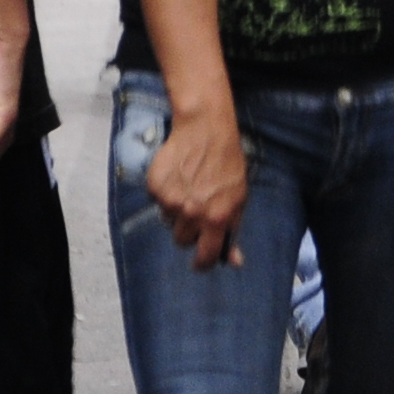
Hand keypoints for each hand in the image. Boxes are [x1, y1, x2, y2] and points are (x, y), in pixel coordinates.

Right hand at [146, 100, 249, 268]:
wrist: (205, 130)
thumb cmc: (227, 164)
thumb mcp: (238, 199)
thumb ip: (233, 230)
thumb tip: (234, 261)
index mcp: (217, 219)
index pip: (205, 256)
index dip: (202, 263)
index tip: (200, 262)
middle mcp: (192, 213)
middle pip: (182, 241)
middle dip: (189, 231)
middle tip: (196, 211)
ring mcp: (171, 201)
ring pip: (168, 222)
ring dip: (176, 212)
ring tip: (188, 188)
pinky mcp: (155, 187)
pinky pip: (158, 203)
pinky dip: (166, 194)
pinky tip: (178, 177)